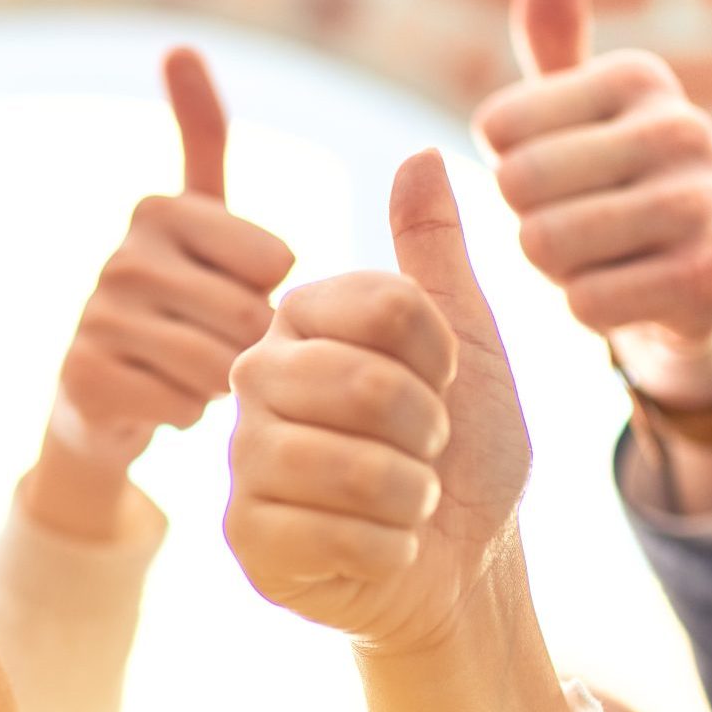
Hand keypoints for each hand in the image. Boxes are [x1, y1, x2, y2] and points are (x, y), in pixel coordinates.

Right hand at [25, 48, 294, 537]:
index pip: (275, 261)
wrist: (100, 396)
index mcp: (159, 208)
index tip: (231, 290)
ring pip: (221, 366)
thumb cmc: (176, 297)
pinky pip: (185, 406)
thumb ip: (199, 137)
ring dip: (223, 384)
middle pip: (251, 316)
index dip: (271, 290)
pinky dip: (187, 414)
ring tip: (188, 371)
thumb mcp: (197, 216)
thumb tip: (178, 45)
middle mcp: (122, 256)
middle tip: (210, 342)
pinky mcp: (85, 381)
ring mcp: (98, 319)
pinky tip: (159, 400)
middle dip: (250, 344)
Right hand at [224, 151, 529, 653]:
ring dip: (412, 493)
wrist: (465, 560)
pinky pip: (330, 533)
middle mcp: (255, 376)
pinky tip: (384, 548)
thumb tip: (419, 152)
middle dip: (429, 429)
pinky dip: (388, 548)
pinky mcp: (244, 535)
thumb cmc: (463, 447)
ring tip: (410, 499)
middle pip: (364, 382)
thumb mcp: (468, 341)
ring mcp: (242, 457)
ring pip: (349, 463)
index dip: (440, 356)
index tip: (442, 383)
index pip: (383, 304)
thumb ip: (436, 254)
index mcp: (301, 319)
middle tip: (428, 452)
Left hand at [473, 0, 711, 410]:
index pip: (497, 127)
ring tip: (596, 256)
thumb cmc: (611, 186)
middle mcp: (681, 126)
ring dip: (551, 268)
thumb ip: (553, 32)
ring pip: (544, 245)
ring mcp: (704, 202)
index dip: (504, 166)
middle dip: (522, 219)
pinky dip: (584, 309)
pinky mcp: (709, 278)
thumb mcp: (577, 108)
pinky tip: (623, 293)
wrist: (693, 289)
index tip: (556, 175)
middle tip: (571, 225)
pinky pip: (584, 301)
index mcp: (638, 75)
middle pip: (517, 185)